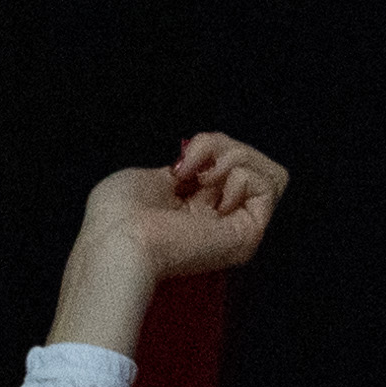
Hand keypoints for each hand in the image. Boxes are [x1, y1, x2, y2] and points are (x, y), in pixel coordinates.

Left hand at [52, 133, 286, 352]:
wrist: (118, 240)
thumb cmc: (116, 216)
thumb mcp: (147, 177)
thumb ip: (183, 170)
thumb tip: (204, 165)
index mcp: (191, 209)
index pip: (225, 165)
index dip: (209, 149)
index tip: (179, 162)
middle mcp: (217, 220)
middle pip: (249, 163)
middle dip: (223, 146)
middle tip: (192, 164)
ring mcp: (235, 228)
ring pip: (267, 172)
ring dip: (236, 156)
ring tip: (205, 176)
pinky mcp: (249, 235)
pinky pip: (269, 186)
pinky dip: (242, 176)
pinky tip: (216, 195)